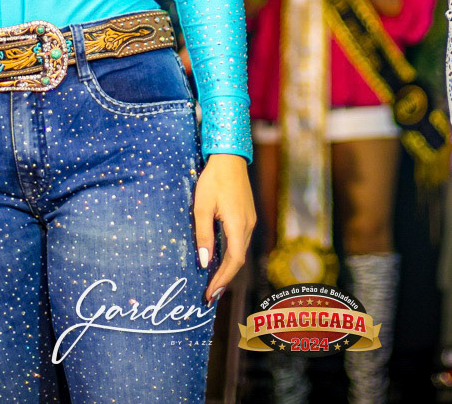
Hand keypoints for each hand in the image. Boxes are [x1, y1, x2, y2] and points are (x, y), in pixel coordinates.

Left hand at [193, 154, 254, 303]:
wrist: (230, 157)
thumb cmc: (213, 180)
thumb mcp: (202, 207)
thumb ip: (204, 235)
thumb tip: (204, 262)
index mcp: (238, 225)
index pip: (234, 261)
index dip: (222, 279)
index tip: (211, 294)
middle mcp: (248, 225)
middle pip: (239, 260)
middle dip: (225, 278)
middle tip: (210, 294)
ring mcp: (250, 220)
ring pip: (240, 251)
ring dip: (228, 268)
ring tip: (214, 282)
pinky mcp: (247, 215)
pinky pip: (240, 241)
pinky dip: (231, 255)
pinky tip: (221, 259)